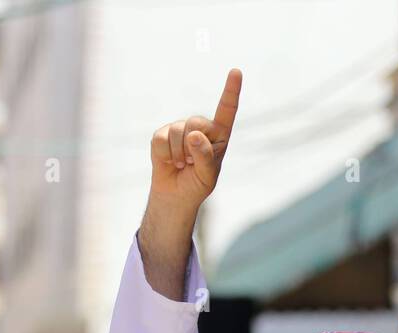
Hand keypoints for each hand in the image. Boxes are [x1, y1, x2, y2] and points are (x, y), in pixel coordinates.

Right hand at [148, 69, 241, 216]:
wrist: (175, 194)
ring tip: (181, 165)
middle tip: (191, 163)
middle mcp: (201, 127)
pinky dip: (164, 155)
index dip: (231, 90)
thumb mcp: (208, 175)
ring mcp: (180, 128)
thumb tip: (194, 135)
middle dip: (191, 146)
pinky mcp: (162, 134)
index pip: (227, 110)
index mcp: (219, 135)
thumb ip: (205, 157)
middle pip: (195, 122)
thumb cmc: (197, 184)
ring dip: (178, 154)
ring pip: (177, 131)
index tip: (236, 71)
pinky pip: (161, 139)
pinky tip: (168, 161)